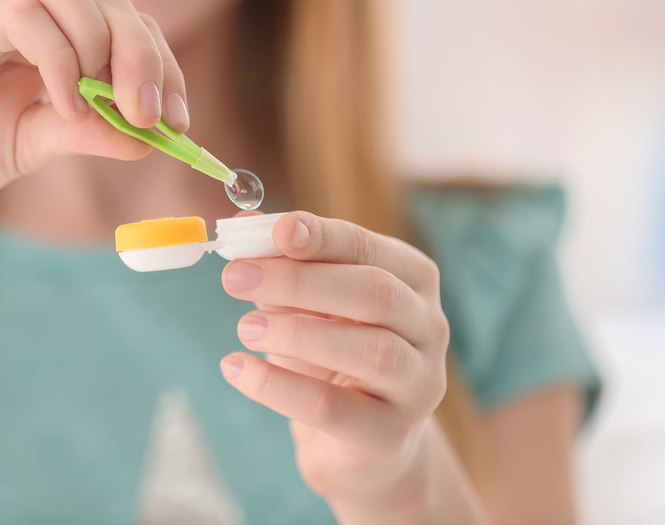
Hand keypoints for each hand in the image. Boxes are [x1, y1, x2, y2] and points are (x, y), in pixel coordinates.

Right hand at [0, 0, 187, 221]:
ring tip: (106, 100)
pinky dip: (55, 55)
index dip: (161, 66)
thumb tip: (149, 139)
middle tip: (155, 114)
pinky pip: (18, 14)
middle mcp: (20, 5)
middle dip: (143, 54)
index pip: (125, 24)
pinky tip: (61, 104)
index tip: (180, 122)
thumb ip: (87, 135)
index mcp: (50, 32)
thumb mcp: (31, 147)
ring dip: (101, 37)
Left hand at [219, 211, 449, 506]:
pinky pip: (332, 408)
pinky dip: (277, 386)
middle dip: (300, 281)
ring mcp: (418, 384)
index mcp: (412, 279)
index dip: (324, 237)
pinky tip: (236, 368)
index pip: (370, 248)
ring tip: (245, 327)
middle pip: (375, 293)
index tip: (277, 230)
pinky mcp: (389, 435)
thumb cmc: (333, 350)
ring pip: (370, 351)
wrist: (358, 440)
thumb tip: (241, 224)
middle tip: (236, 277)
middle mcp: (428, 327)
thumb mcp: (308, 300)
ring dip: (297, 333)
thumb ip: (280, 260)